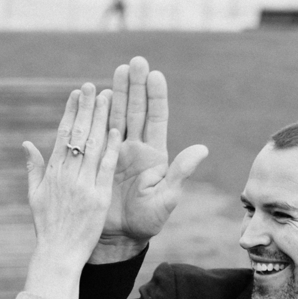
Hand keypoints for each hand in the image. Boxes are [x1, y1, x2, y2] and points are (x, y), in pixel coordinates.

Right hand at [20, 84, 121, 298]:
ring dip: (101, 119)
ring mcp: (83, 186)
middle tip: (92, 86)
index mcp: (52, 173)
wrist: (58, 254)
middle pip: (78, 135)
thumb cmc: (47, 227)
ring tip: (108, 96)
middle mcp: (67, 176)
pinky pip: (105, 169)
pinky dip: (110, 149)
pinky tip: (116, 129)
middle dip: (86, 108)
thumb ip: (33, 169)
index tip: (76, 94)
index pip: (63, 135)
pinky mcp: (98, 198)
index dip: (70, 112)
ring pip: (93, 146)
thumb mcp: (35, 196)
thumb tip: (26, 144)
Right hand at [93, 56, 208, 262]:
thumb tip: (202, 149)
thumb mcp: (166, 198)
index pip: (156, 118)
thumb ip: (181, 172)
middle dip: (136, 85)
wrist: (118, 237)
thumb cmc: (147, 221)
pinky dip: (96, 113)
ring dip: (117, 92)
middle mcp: (136, 148)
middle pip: (136, 109)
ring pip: (117, 115)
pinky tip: (95, 96)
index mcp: (154, 155)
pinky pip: (96, 132)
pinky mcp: (98, 159)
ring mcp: (116, 152)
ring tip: (118, 69)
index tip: (156, 74)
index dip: (156, 96)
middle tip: (135, 61)